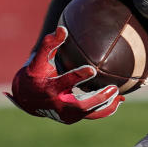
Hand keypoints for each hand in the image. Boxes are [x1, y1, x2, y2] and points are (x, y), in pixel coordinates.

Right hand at [4, 27, 122, 123]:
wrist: (28, 98)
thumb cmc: (36, 74)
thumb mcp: (38, 60)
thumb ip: (49, 44)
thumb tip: (62, 29)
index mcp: (49, 87)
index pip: (64, 82)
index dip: (78, 76)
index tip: (92, 69)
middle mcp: (58, 103)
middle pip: (79, 105)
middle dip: (97, 98)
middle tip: (113, 88)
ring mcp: (66, 114)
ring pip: (88, 113)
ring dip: (105, 104)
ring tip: (119, 95)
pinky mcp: (73, 117)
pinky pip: (91, 116)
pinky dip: (105, 110)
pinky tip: (119, 101)